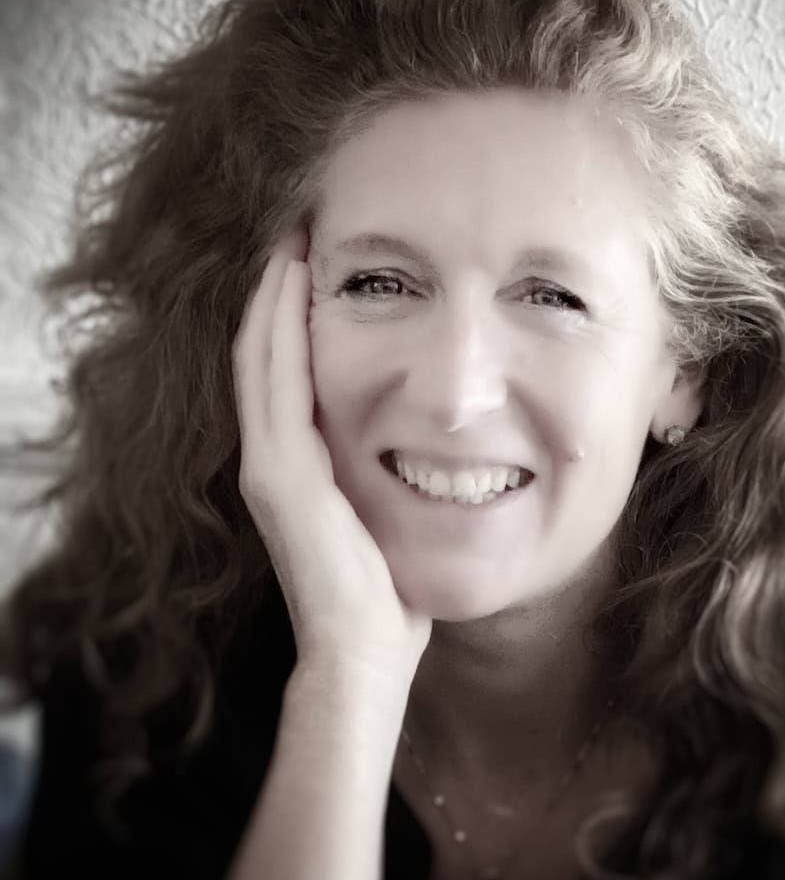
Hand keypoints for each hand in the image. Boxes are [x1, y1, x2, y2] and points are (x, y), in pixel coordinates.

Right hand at [231, 225, 431, 684]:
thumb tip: (430, 435)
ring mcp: (268, 462)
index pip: (282, 370)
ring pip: (260, 356)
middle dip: (278, 290)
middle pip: (262, 351)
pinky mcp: (279, 474)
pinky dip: (279, 329)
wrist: (364, 650)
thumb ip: (383, 468)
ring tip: (293, 241)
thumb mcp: (383, 509)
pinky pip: (275, 383)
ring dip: (274, 296)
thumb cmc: (385, 589)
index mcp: (294, 462)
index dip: (290, 314)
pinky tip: (292, 286)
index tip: (314, 261)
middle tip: (297, 229)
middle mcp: (270, 455)